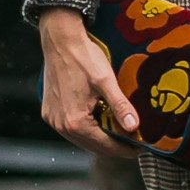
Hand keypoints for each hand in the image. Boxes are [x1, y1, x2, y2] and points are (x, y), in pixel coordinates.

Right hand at [38, 8, 140, 158]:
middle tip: (133, 142)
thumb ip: (120, 106)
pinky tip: (98, 122)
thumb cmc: (83, 58)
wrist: (60, 40)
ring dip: (99, 139)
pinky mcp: (49, 112)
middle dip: (113, 146)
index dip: (125, 149)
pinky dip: (85, 129)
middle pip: (92, 146)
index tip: (139, 148)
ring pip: (80, 139)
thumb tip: (134, 127)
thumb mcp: (106, 81)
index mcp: (75, 121)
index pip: (105, 146)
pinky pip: (70, 128)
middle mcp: (60, 124)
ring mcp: (53, 119)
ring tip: (118, 133)